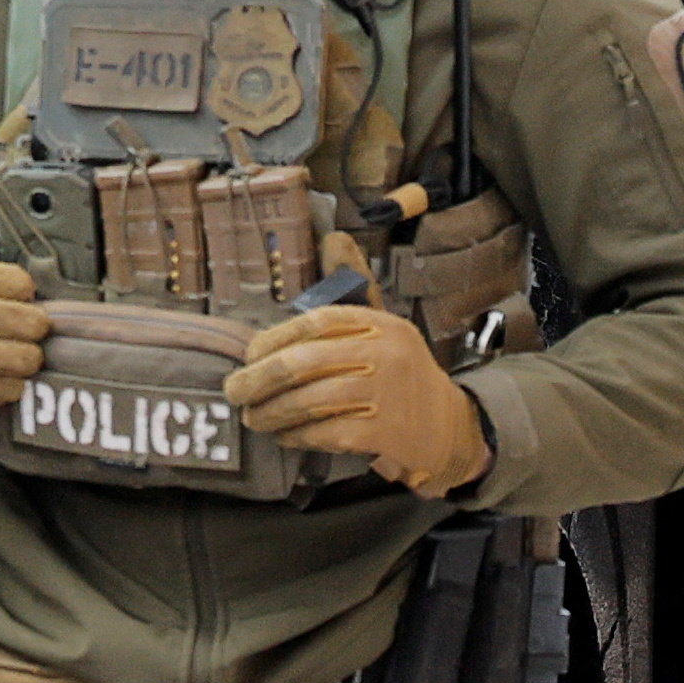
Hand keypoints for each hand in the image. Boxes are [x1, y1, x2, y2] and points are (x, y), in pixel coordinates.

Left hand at [225, 304, 492, 496]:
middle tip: (235, 391)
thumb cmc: (403, 381)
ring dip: (272, 412)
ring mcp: (386, 395)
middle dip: (259, 379)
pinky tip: (285, 437)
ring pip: (309, 401)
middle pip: (304, 362)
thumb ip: (352, 309)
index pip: (316, 322)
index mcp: (382, 326)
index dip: (274, 338)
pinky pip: (325, 432)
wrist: (449, 428)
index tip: (250, 355)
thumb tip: (329, 245)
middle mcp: (386, 355)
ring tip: (254, 418)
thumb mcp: (387, 335)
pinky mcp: (383, 432)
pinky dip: (298, 436)